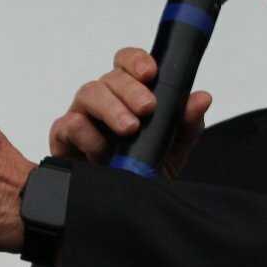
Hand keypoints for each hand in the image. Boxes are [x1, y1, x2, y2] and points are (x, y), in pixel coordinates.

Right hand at [47, 47, 212, 175]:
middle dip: (130, 89)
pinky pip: (69, 124)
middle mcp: (104, 99)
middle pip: (110, 77)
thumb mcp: (174, 148)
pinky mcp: (63, 138)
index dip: (136, 61)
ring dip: (111, 108)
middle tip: (147, 108)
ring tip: (130, 128)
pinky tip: (103, 153)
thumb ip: (187, 122)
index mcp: (128, 93)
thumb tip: (202, 98)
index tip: (151, 73)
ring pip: (88, 93)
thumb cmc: (146, 169)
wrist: (126, 206)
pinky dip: (88, 135)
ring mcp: (82, 115)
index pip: (127, 63)